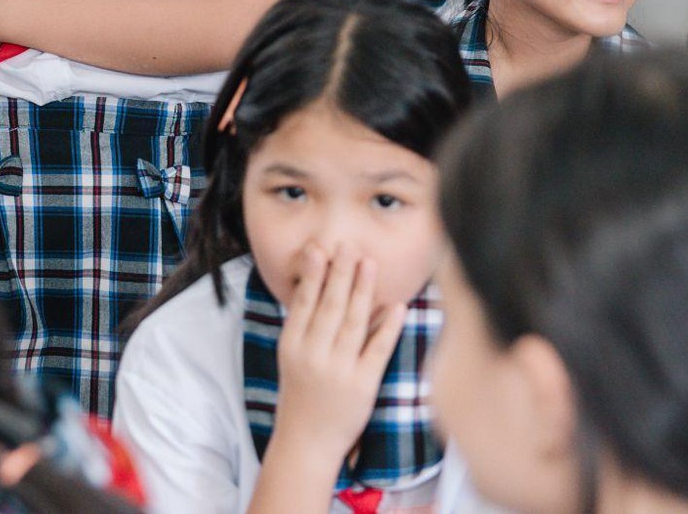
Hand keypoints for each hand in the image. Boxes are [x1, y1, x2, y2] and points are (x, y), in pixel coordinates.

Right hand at [272, 245, 407, 466]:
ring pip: (353, 323)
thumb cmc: (301, 395)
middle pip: (330, 307)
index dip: (314, 275)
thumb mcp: (291, 357)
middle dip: (341, 273)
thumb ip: (303, 325)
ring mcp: (339, 371)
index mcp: (292, 346)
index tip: (321, 248)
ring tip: (370, 264)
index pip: (304, 303)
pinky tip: (396, 306)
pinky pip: (377, 350)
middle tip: (349, 246)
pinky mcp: (363, 386)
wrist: (306, 442)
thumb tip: (317, 286)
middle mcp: (314, 355)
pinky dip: (387, 327)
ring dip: (363, 290)